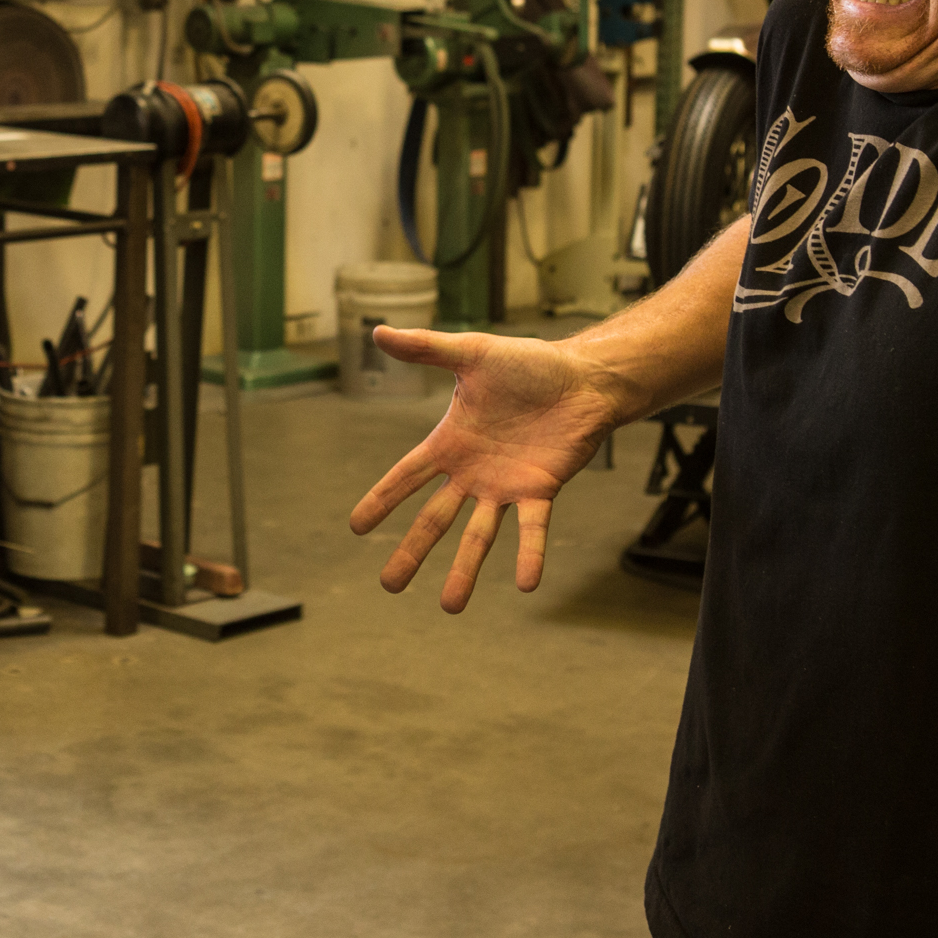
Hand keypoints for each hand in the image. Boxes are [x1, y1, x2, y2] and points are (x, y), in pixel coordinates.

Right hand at [348, 326, 622, 612]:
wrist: (581, 377)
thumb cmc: (528, 364)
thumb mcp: (471, 352)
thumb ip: (426, 348)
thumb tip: (377, 330)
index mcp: (450, 443)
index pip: (406, 477)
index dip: (381, 500)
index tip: (356, 528)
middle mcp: (473, 472)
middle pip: (434, 520)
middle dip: (411, 552)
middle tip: (389, 586)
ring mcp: (505, 486)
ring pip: (478, 536)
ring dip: (464, 570)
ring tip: (450, 606)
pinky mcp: (540, 491)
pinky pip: (532, 529)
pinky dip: (530, 555)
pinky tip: (526, 583)